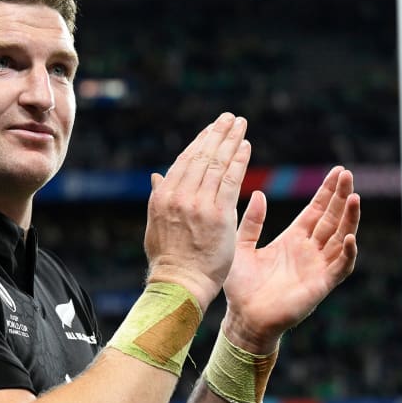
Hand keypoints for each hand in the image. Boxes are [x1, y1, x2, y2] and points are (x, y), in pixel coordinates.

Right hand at [145, 112, 250, 310]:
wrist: (179, 284)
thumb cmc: (170, 259)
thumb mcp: (156, 225)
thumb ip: (159, 197)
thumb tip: (157, 176)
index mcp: (162, 197)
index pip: (183, 162)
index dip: (199, 143)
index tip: (211, 130)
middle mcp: (178, 195)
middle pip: (201, 157)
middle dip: (216, 134)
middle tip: (229, 118)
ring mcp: (198, 204)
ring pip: (216, 163)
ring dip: (230, 140)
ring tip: (240, 125)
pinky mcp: (219, 213)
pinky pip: (231, 179)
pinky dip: (239, 160)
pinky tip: (246, 146)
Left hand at [222, 166, 360, 351]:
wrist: (243, 318)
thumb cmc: (240, 286)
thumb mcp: (242, 246)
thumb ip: (252, 222)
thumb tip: (258, 193)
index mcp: (292, 239)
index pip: (316, 211)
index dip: (327, 192)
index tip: (338, 171)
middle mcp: (309, 250)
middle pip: (332, 219)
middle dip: (340, 197)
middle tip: (347, 174)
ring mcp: (317, 266)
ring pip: (341, 238)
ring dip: (349, 219)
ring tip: (354, 198)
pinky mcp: (321, 285)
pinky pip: (340, 267)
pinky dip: (347, 253)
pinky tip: (349, 237)